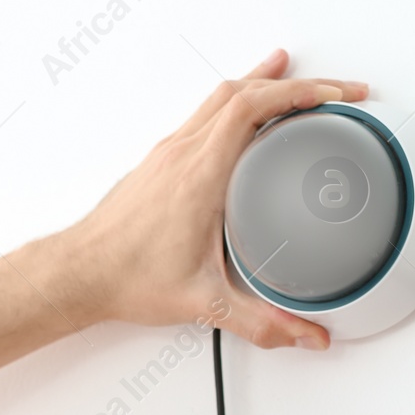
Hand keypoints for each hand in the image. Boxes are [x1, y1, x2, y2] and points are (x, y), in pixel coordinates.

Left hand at [65, 49, 367, 349]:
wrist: (79, 273)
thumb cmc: (127, 278)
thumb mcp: (205, 304)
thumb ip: (261, 323)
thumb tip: (305, 337)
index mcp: (198, 176)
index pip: (251, 109)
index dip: (298, 93)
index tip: (333, 95)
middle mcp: (182, 154)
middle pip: (242, 91)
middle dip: (296, 84)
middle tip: (335, 91)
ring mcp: (168, 153)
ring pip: (219, 97)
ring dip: (262, 83)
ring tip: (294, 77)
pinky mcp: (160, 161)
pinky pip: (203, 115)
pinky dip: (235, 103)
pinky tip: (244, 114)